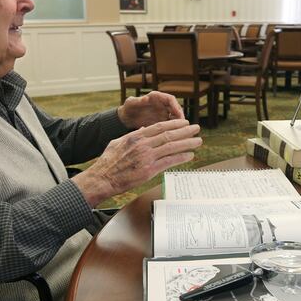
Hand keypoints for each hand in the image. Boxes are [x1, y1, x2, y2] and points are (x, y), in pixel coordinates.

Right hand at [72, 119, 201, 206]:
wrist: (102, 178)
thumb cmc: (108, 162)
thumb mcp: (118, 142)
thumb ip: (133, 135)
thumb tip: (145, 130)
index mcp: (136, 136)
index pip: (160, 127)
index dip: (175, 124)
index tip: (184, 122)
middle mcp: (143, 145)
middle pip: (169, 135)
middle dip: (185, 131)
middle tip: (196, 128)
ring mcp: (147, 158)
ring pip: (172, 147)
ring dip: (187, 143)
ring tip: (198, 141)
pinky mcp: (149, 171)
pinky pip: (169, 162)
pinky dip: (180, 158)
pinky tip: (189, 155)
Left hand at [117, 91, 184, 128]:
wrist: (126, 118)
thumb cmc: (128, 108)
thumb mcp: (130, 103)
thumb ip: (137, 101)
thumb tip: (145, 98)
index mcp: (156, 97)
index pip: (170, 99)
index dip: (176, 106)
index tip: (179, 114)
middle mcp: (162, 105)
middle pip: (176, 109)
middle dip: (180, 117)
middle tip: (183, 126)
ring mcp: (164, 113)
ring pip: (176, 118)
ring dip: (179, 125)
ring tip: (181, 132)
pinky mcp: (163, 122)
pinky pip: (171, 126)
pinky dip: (174, 130)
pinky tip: (175, 137)